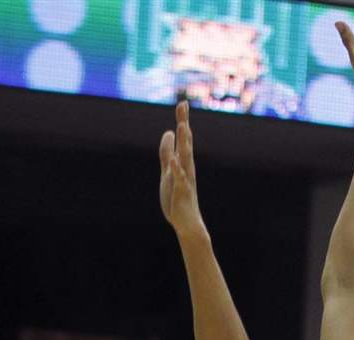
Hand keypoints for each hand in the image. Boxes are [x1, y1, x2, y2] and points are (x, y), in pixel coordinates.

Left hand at [159, 101, 204, 236]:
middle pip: (185, 143)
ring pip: (185, 158)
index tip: (183, 102)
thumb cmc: (177, 198)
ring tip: (183, 126)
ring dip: (184, 143)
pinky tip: (173, 161)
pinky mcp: (181, 193)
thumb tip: (169, 132)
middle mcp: (186, 168)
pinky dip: (176, 170)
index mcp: (183, 163)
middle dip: (184, 124)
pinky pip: (179, 180)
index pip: (183, 138)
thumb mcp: (167, 170)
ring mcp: (185, 180)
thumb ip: (167, 152)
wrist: (186, 223)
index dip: (182, 120)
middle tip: (184, 106)